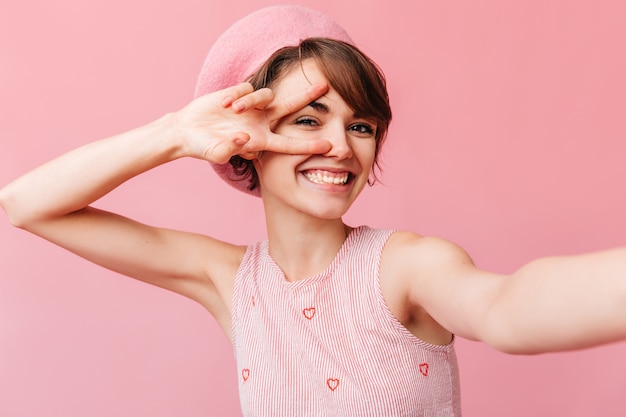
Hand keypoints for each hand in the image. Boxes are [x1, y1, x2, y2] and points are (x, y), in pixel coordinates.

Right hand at [174, 82, 331, 163]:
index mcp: (261, 140)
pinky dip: (236, 95)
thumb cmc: (203, 146)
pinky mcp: (240, 93)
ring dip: (251, 100)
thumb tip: (244, 137)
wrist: (187, 130)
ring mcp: (252, 107)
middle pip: (290, 107)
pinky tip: (224, 104)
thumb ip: (229, 148)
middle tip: (325, 85)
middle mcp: (261, 122)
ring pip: (266, 95)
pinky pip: (247, 88)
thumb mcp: (215, 152)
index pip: (290, 142)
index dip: (309, 144)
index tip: (328, 146)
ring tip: (232, 110)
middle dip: (307, 96)